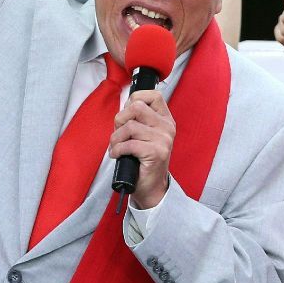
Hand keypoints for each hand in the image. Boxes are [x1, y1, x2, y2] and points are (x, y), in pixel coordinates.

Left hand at [109, 90, 174, 208]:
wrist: (151, 187)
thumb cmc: (142, 160)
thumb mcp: (143, 135)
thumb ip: (137, 119)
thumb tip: (124, 107)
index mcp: (165, 119)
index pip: (152, 95)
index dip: (134, 99)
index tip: (127, 115)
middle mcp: (167, 127)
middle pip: (137, 107)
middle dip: (120, 119)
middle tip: (118, 133)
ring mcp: (163, 140)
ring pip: (130, 126)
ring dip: (116, 138)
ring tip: (116, 147)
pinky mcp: (156, 153)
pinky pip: (129, 144)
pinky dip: (117, 150)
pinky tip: (117, 155)